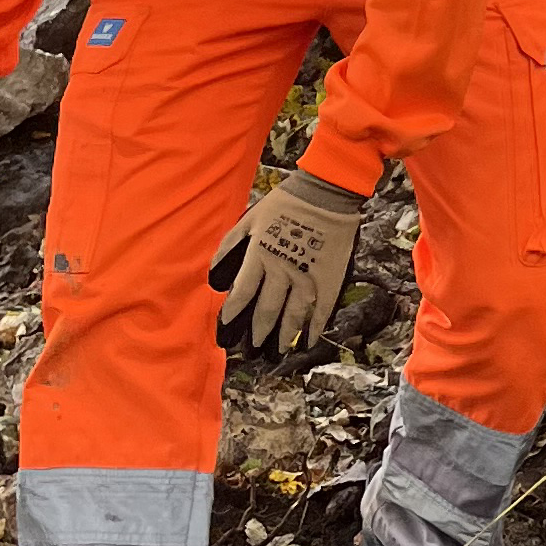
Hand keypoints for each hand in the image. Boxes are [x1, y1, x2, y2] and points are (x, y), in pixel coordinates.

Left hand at [207, 170, 366, 358]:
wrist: (325, 192)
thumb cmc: (284, 203)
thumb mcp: (249, 219)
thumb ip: (229, 247)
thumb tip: (215, 278)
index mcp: (260, 256)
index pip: (242, 294)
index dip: (233, 315)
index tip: (228, 332)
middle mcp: (282, 271)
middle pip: (266, 310)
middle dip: (258, 333)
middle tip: (252, 350)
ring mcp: (308, 276)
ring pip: (293, 315)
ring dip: (283, 337)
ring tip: (276, 352)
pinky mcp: (330, 277)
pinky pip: (322, 308)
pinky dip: (315, 327)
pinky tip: (308, 341)